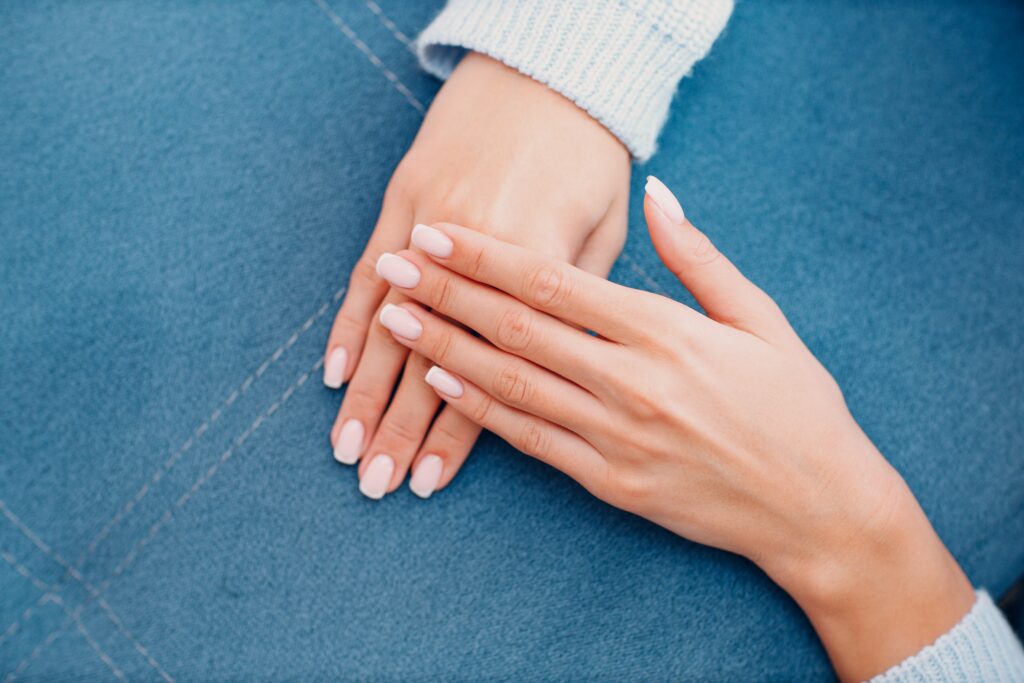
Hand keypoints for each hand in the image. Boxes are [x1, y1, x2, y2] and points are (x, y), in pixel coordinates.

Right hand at [322, 53, 629, 498]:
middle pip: (428, 355)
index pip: (488, 367)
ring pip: (388, 321)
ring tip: (346, 448)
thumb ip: (576, 304)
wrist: (548, 69)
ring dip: (365, 389)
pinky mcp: (400, 200)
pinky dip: (346, 323)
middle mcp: (472, 250)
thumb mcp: (603, 230)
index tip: (432, 479)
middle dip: (399, 425)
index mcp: (533, 262)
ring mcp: (426, 223)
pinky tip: (330, 372)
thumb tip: (560, 376)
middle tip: (376, 485)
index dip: (458, 428)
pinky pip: (365, 271)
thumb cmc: (589, 156)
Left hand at [370, 179, 974, 680]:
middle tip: (393, 263)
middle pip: (517, 328)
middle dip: (446, 291)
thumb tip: (657, 193)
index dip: (487, 256)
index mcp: (667, 332)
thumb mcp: (761, 319)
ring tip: (394, 316)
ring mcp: (617, 438)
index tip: (439, 233)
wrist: (819, 510)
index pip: (555, 283)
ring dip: (445, 346)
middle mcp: (633, 383)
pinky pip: (531, 440)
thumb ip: (699, 257)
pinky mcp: (610, 483)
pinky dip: (480, 410)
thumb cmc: (797, 407)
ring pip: (511, 383)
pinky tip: (441, 383)